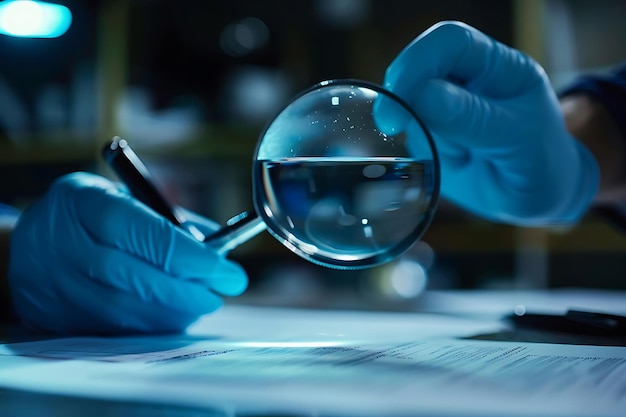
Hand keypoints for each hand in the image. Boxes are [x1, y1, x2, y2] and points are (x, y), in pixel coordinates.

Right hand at [8, 172, 247, 334]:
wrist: (31, 241)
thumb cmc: (92, 215)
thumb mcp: (128, 199)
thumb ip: (173, 223)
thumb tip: (221, 252)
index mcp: (85, 202)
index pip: (144, 232)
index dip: (191, 257)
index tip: (228, 271)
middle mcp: (63, 242)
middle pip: (133, 277)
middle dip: (186, 292)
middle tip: (217, 295)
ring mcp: (52, 283)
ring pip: (121, 309)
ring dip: (170, 313)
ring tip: (197, 306)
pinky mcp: (51, 315)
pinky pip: (108, 329)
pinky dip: (147, 327)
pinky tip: (170, 318)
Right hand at [381, 21, 598, 225]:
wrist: (537, 200)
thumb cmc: (540, 164)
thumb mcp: (514, 140)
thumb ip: (470, 117)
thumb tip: (422, 95)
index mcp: (499, 67)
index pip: (451, 42)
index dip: (418, 62)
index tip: (399, 99)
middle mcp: (469, 79)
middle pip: (419, 65)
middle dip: (402, 93)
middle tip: (389, 125)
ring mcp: (446, 105)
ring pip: (408, 102)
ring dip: (415, 128)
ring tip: (455, 157)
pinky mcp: (431, 131)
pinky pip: (408, 132)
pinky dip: (416, 148)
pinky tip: (446, 162)